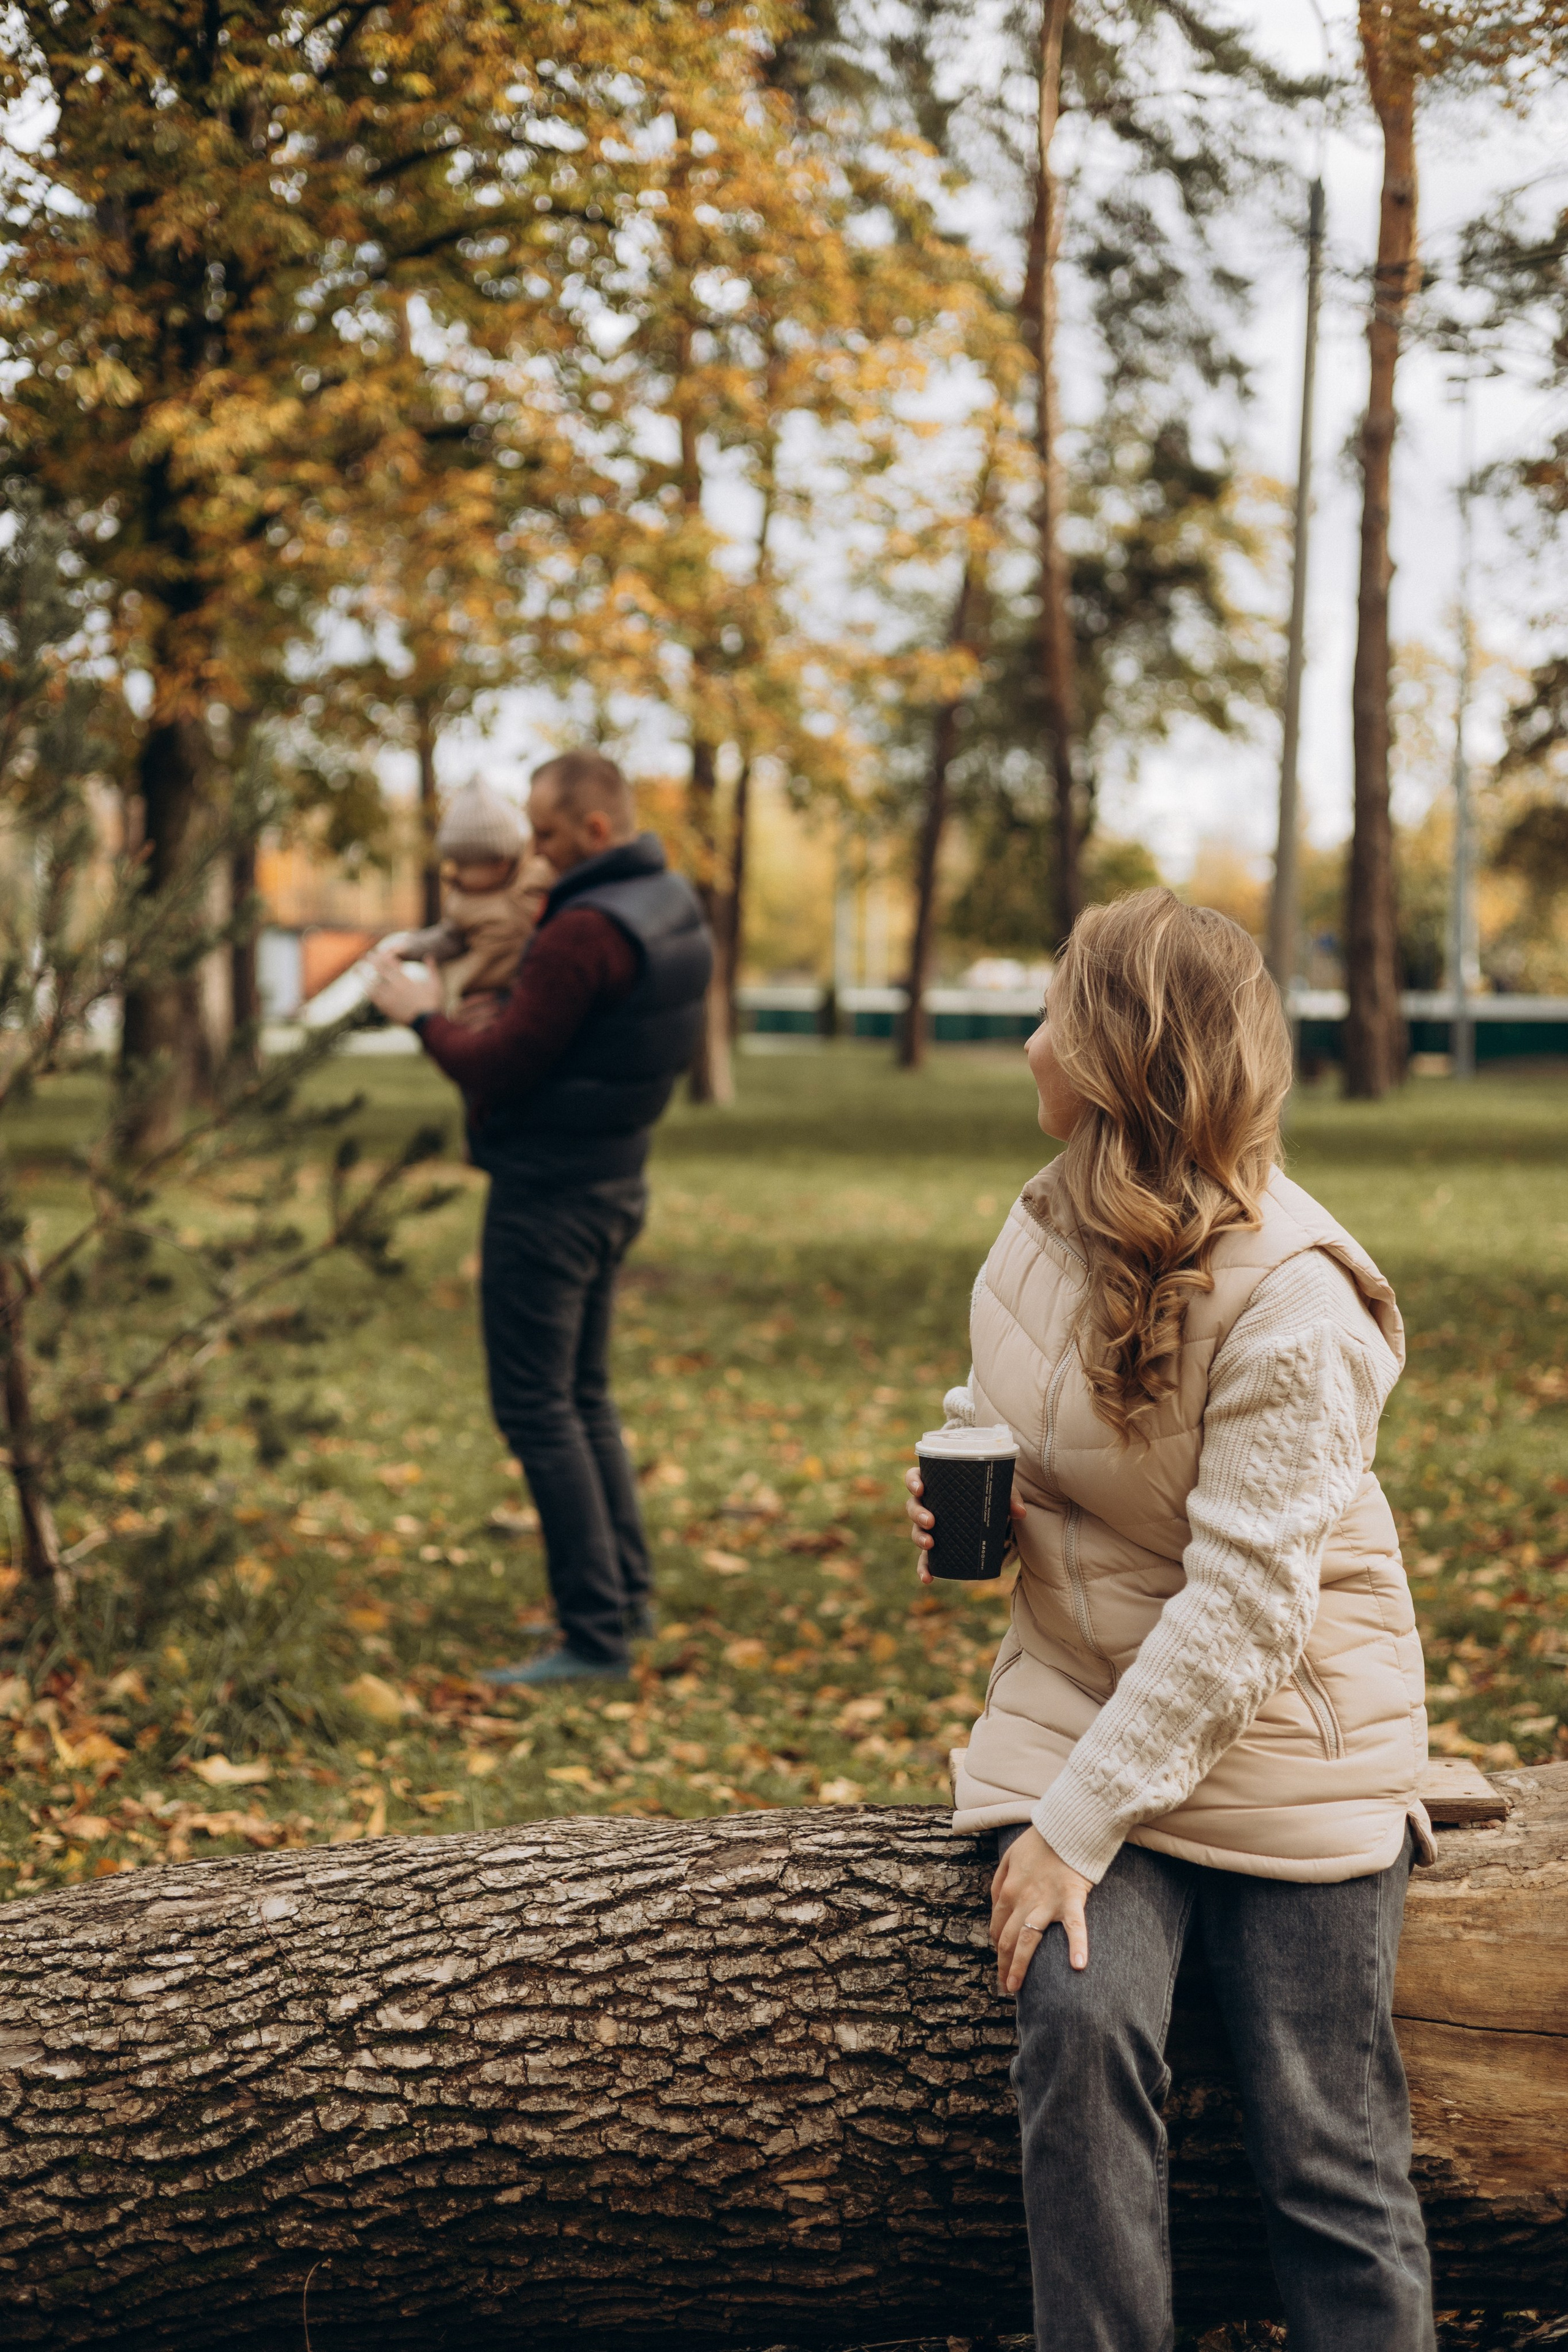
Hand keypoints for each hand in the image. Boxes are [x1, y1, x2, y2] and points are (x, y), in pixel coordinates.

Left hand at [367, 948, 441, 1024]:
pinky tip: (362, 986)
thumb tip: (429, 955)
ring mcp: (389, 998)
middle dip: (372, 961)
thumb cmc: (433, 1003)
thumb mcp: (435, 984)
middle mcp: (395, 987)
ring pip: (372, 983)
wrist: (428, 1023)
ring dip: (363, 975)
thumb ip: (432, 969)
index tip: (377, 951)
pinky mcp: (386, 1008)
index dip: (383, 956)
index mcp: (407, 980)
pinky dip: (367, 990)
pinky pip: (373, 998)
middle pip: (380, 970)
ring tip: (356, 968)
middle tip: (364, 955)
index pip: (392, 964)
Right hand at [904, 1464, 1025, 1588]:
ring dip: (919, 1537)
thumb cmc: (989, 1494)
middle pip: (913, 1505)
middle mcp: (929, 1504)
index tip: (920, 1489)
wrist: (992, 1514)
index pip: (915, 1477)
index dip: (913, 1481)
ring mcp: (931, 1526)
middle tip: (931, 1521)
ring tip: (930, 1544)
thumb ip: (1010, 1498)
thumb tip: (1020, 1512)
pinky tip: (927, 1578)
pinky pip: (925, 1558)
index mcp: (937, 1483)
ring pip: (916, 1530)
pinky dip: (924, 1568)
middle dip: (918, 1514)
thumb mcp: (999, 1491)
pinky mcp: (938, 1546)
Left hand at [990, 1824, 1093, 1990]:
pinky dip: (1077, 1946)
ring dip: (1020, 1966)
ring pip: (1028, 1940)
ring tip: (1015, 1987)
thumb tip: (994, 1906)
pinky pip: (1074, 1926)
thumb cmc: (1039, 1841)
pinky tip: (1078, 1966)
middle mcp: (1022, 1900)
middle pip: (1008, 1939)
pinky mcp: (1071, 1899)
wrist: (1066, 1825)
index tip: (1001, 1962)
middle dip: (1004, 1964)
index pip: (998, 1927)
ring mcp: (1046, 1902)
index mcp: (1007, 1890)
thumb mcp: (1009, 1856)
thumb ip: (999, 1881)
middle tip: (1005, 1986)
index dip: (998, 1947)